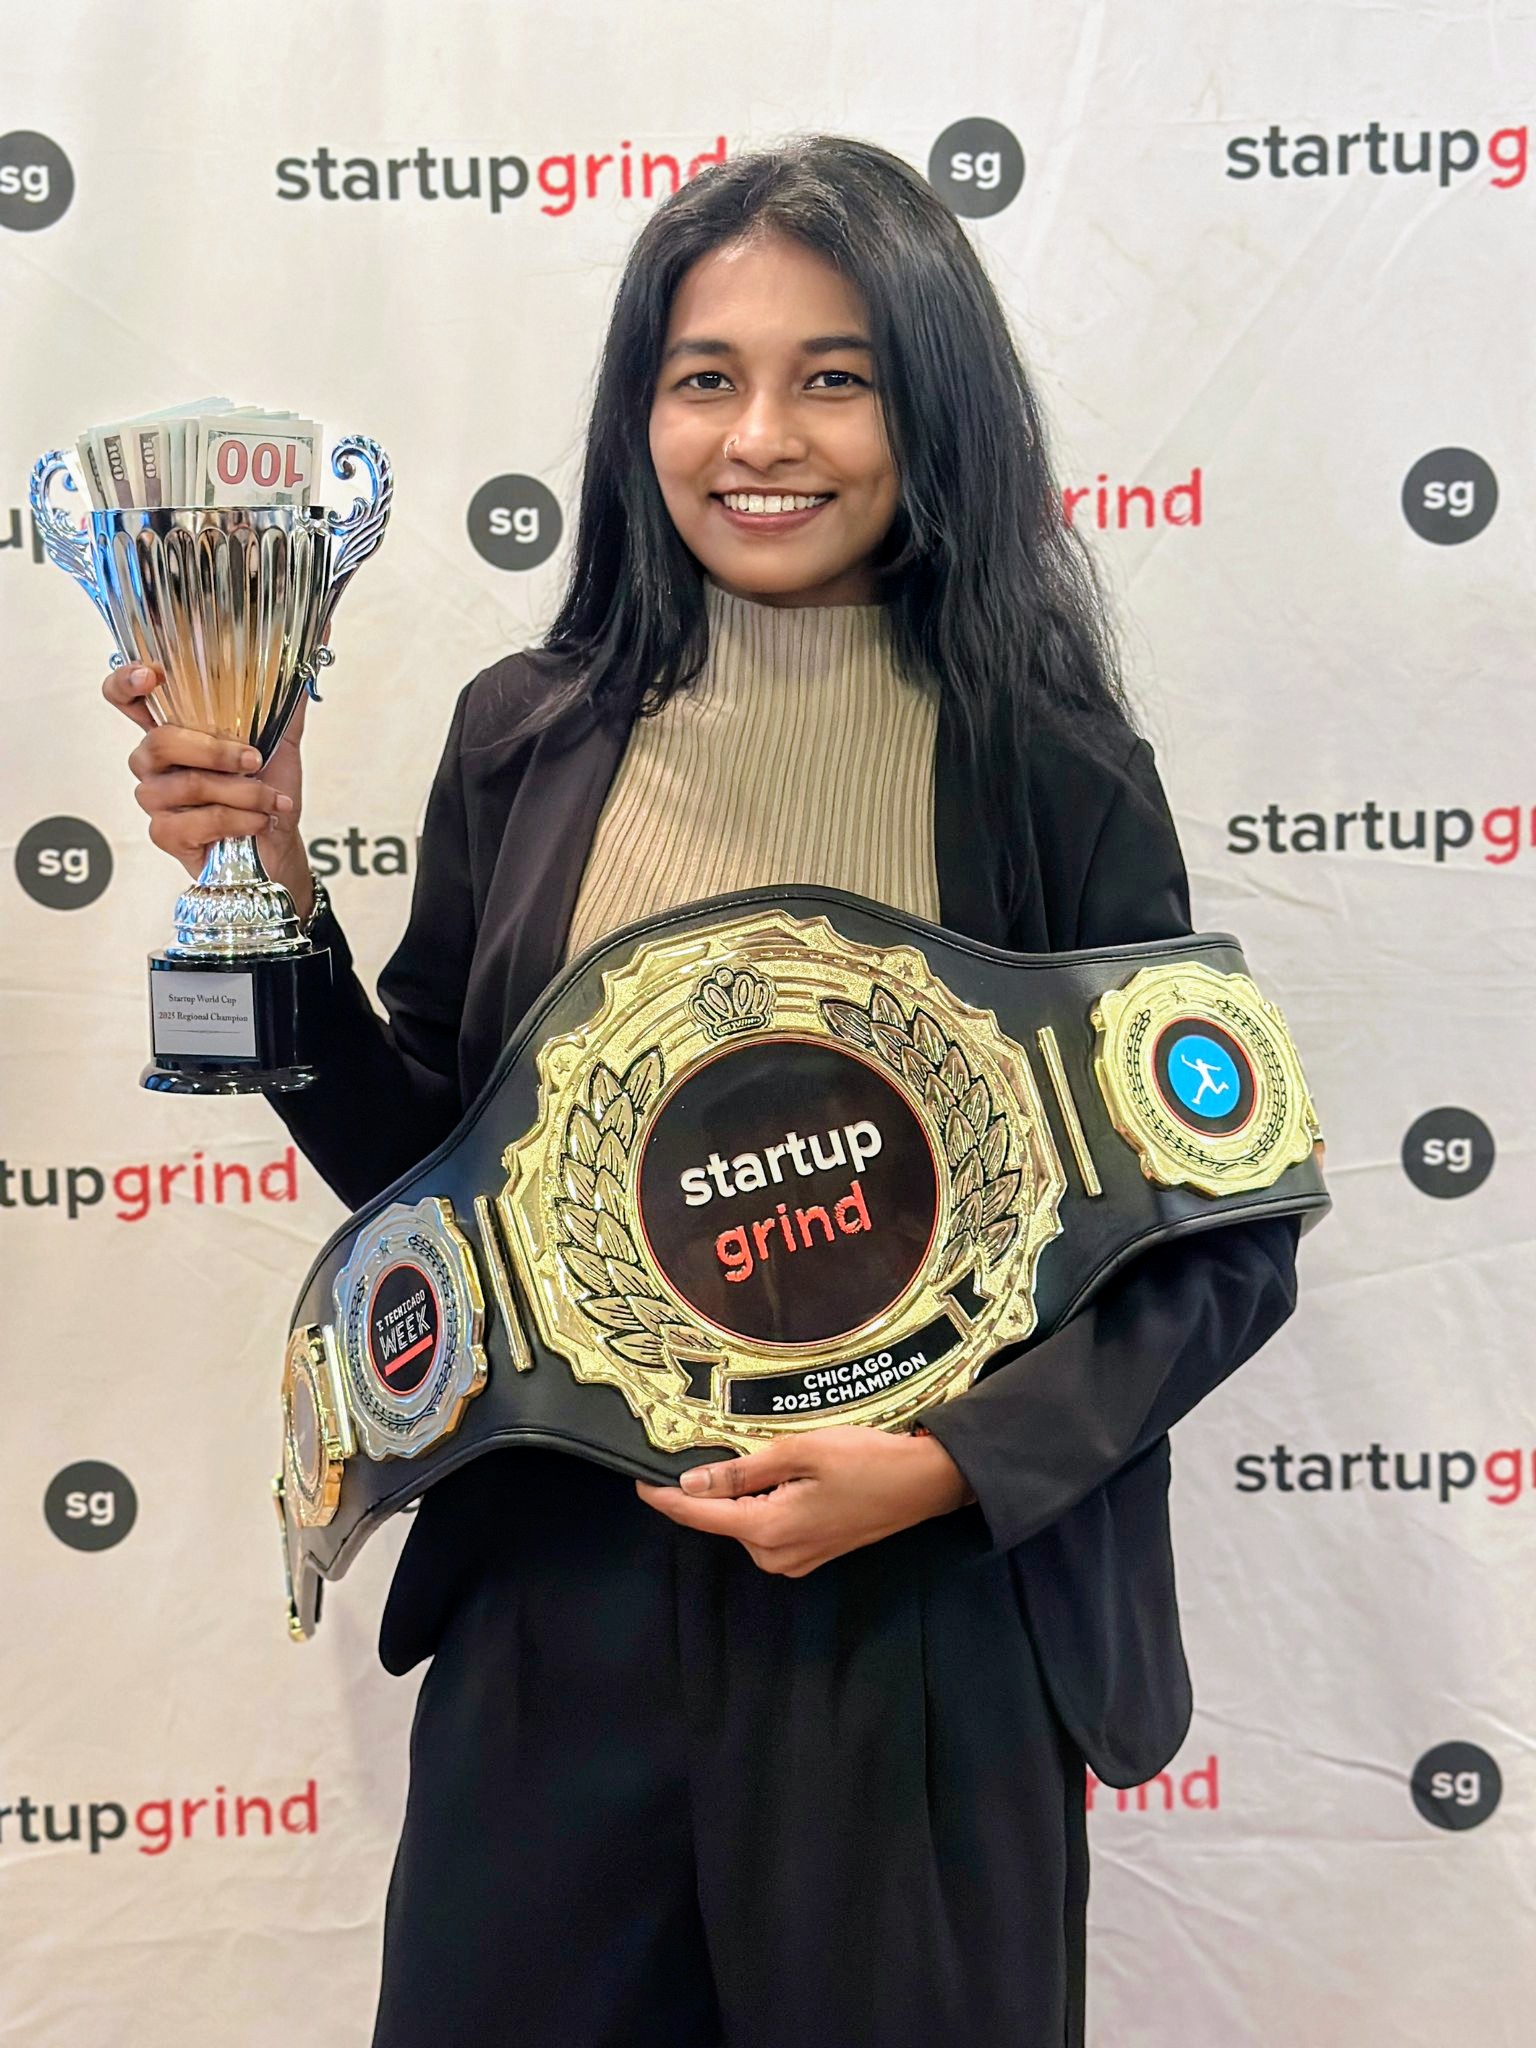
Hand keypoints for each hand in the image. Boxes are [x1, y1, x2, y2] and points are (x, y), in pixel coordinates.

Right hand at [103, 652, 314, 916]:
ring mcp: (155, 798)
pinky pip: (195, 822)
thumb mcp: (281, 738)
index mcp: (175, 728)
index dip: (127, 681)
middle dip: (215, 750)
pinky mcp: (164, 835)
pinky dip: (237, 821)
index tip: (155, 674)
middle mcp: (155, 760)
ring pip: (186, 785)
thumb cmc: (269, 791)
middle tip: (254, 759)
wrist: (279, 847)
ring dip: (241, 793)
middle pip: (159, 741)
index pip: (124, 696)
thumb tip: (318, 636)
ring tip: (268, 800)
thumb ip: (288, 692)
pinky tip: (255, 823)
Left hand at [635, 1424, 975, 1576]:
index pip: (698, 1514)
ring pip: (744, 1523)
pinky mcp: (811, 1555)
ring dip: (738, 1495)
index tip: (635, 1479)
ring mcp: (794, 1560)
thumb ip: (741, 1472)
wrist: (925, 1484)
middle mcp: (775, 1555)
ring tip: (749, 1454)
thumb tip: (689, 1484)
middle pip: (720, 1519)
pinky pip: (768, 1528)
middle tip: (703, 1445)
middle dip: (707, 1488)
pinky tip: (774, 1476)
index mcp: (767, 1530)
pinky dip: (761, 1504)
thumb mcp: (799, 1452)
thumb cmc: (865, 1460)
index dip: (663, 1496)